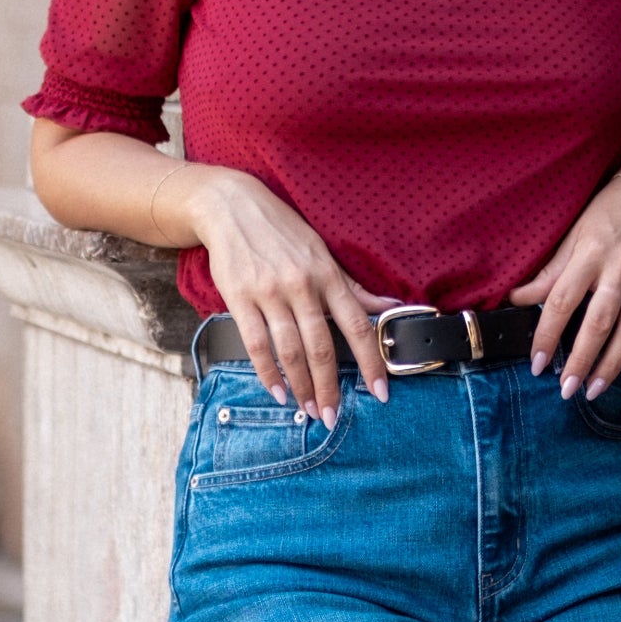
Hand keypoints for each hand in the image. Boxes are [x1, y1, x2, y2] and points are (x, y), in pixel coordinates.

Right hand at [187, 168, 394, 423]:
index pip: (357, 326)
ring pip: (290, 351)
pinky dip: (268, 373)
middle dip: (330, 387)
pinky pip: (256, 344)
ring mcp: (269, 293)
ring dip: (301, 386)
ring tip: (309, 410)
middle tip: (333, 415)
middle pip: (322, 347)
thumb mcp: (322, 252)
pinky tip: (278, 391)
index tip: (380, 392)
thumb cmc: (281, 231)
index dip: (372, 362)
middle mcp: (301, 285)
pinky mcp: (240, 298)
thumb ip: (352, 287)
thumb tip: (388, 307)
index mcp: (327, 275)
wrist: (232, 206)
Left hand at [510, 158, 620, 397]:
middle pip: (599, 322)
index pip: (563, 301)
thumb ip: (551, 271)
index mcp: (591, 252)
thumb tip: (517, 300)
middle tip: (566, 390)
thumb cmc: (609, 210)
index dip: (548, 335)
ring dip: (612, 364)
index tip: (537, 365)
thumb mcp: (575, 232)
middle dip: (581, 360)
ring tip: (594, 389)